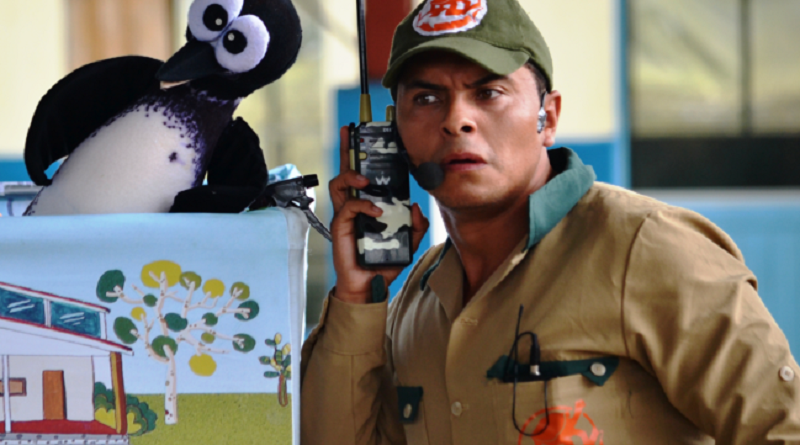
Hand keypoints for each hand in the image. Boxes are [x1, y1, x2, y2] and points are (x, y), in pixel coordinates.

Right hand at [329, 126, 428, 303]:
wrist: (369, 285)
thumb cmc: (383, 263)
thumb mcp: (408, 242)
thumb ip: (416, 226)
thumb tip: (417, 207)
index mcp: (369, 204)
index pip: (366, 174)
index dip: (366, 155)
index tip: (370, 135)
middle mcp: (354, 205)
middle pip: (347, 170)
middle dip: (348, 149)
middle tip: (349, 131)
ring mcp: (346, 215)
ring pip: (339, 183)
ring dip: (352, 175)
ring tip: (365, 179)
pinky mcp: (341, 226)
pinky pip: (348, 207)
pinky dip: (363, 205)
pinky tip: (376, 211)